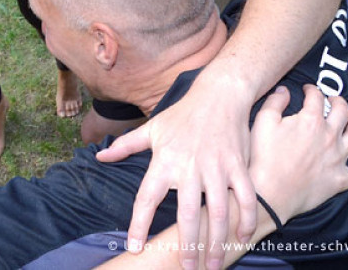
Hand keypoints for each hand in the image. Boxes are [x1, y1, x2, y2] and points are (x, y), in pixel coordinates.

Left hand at [95, 82, 254, 268]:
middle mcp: (189, 167)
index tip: (134, 247)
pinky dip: (246, 219)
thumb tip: (101, 157)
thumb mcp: (151, 129)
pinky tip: (244, 237)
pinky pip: (246, 197)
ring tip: (214, 264)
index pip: (146, 198)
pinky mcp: (238, 166)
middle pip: (188, 214)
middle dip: (188, 245)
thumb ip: (126, 147)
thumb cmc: (182, 115)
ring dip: (218, 241)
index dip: (139, 224)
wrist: (218, 95)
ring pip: (219, 212)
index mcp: (164, 162)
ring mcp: (217, 167)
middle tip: (187, 269)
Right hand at [250, 85, 347, 222]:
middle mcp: (330, 136)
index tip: (307, 90)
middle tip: (332, 100)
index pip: (316, 98)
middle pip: (343, 112)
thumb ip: (275, 102)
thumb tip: (285, 90)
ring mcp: (338, 158)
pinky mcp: (340, 179)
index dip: (312, 90)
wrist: (271, 192)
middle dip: (338, 102)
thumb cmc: (264, 157)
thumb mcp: (262, 123)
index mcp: (311, 121)